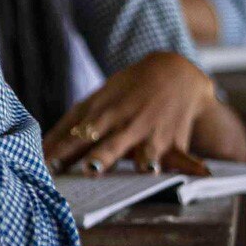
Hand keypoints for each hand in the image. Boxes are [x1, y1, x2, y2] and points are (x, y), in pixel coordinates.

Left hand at [42, 52, 214, 173]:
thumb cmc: (125, 92)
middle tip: (89, 169)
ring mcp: (151, 132)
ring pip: (146, 149)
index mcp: (102, 115)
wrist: (172, 72)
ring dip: (145, 158)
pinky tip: (202, 173)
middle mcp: (126, 125)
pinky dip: (194, 165)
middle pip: (111, 143)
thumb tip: (42, 149)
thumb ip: (69, 125)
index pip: (78, 134)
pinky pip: (185, 155)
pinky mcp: (174, 141)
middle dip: (101, 155)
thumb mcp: (95, 101)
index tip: (46, 164)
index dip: (62, 149)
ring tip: (145, 168)